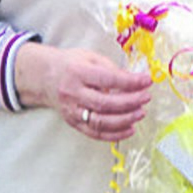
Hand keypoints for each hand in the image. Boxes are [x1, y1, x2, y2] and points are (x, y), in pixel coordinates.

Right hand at [14, 43, 152, 142]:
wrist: (45, 77)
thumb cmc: (71, 65)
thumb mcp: (90, 57)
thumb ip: (112, 69)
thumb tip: (136, 81)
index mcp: (77, 72)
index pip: (107, 79)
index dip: (130, 81)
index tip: (147, 80)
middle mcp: (73, 93)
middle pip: (104, 103)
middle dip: (130, 102)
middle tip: (146, 98)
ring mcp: (72, 111)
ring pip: (100, 122)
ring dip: (124, 120)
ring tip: (141, 113)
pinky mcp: (73, 123)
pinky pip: (95, 133)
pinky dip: (114, 134)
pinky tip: (130, 129)